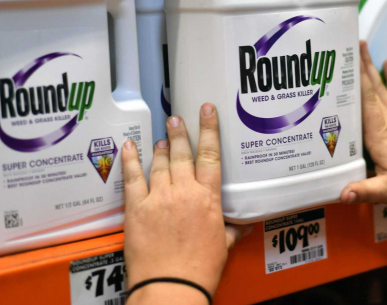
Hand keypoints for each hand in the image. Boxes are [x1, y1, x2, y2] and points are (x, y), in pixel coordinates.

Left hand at [122, 103, 251, 302]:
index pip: (210, 156)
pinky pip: (132, 178)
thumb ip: (232, 229)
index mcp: (207, 198)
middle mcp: (183, 192)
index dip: (208, 130)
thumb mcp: (223, 245)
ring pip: (159, 164)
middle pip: (182, 154)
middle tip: (177, 118)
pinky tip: (129, 147)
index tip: (206, 112)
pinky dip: (130, 161)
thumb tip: (245, 225)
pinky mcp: (137, 209)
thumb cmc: (200, 268)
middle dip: (180, 133)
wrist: (172, 285)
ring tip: (162, 136)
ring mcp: (158, 198)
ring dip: (160, 148)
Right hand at [340, 42, 386, 211]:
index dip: (358, 81)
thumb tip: (341, 193)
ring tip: (366, 48)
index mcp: (382, 136)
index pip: (367, 103)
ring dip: (374, 68)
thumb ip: (364, 191)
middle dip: (363, 66)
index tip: (348, 61)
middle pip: (375, 90)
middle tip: (353, 43)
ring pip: (384, 90)